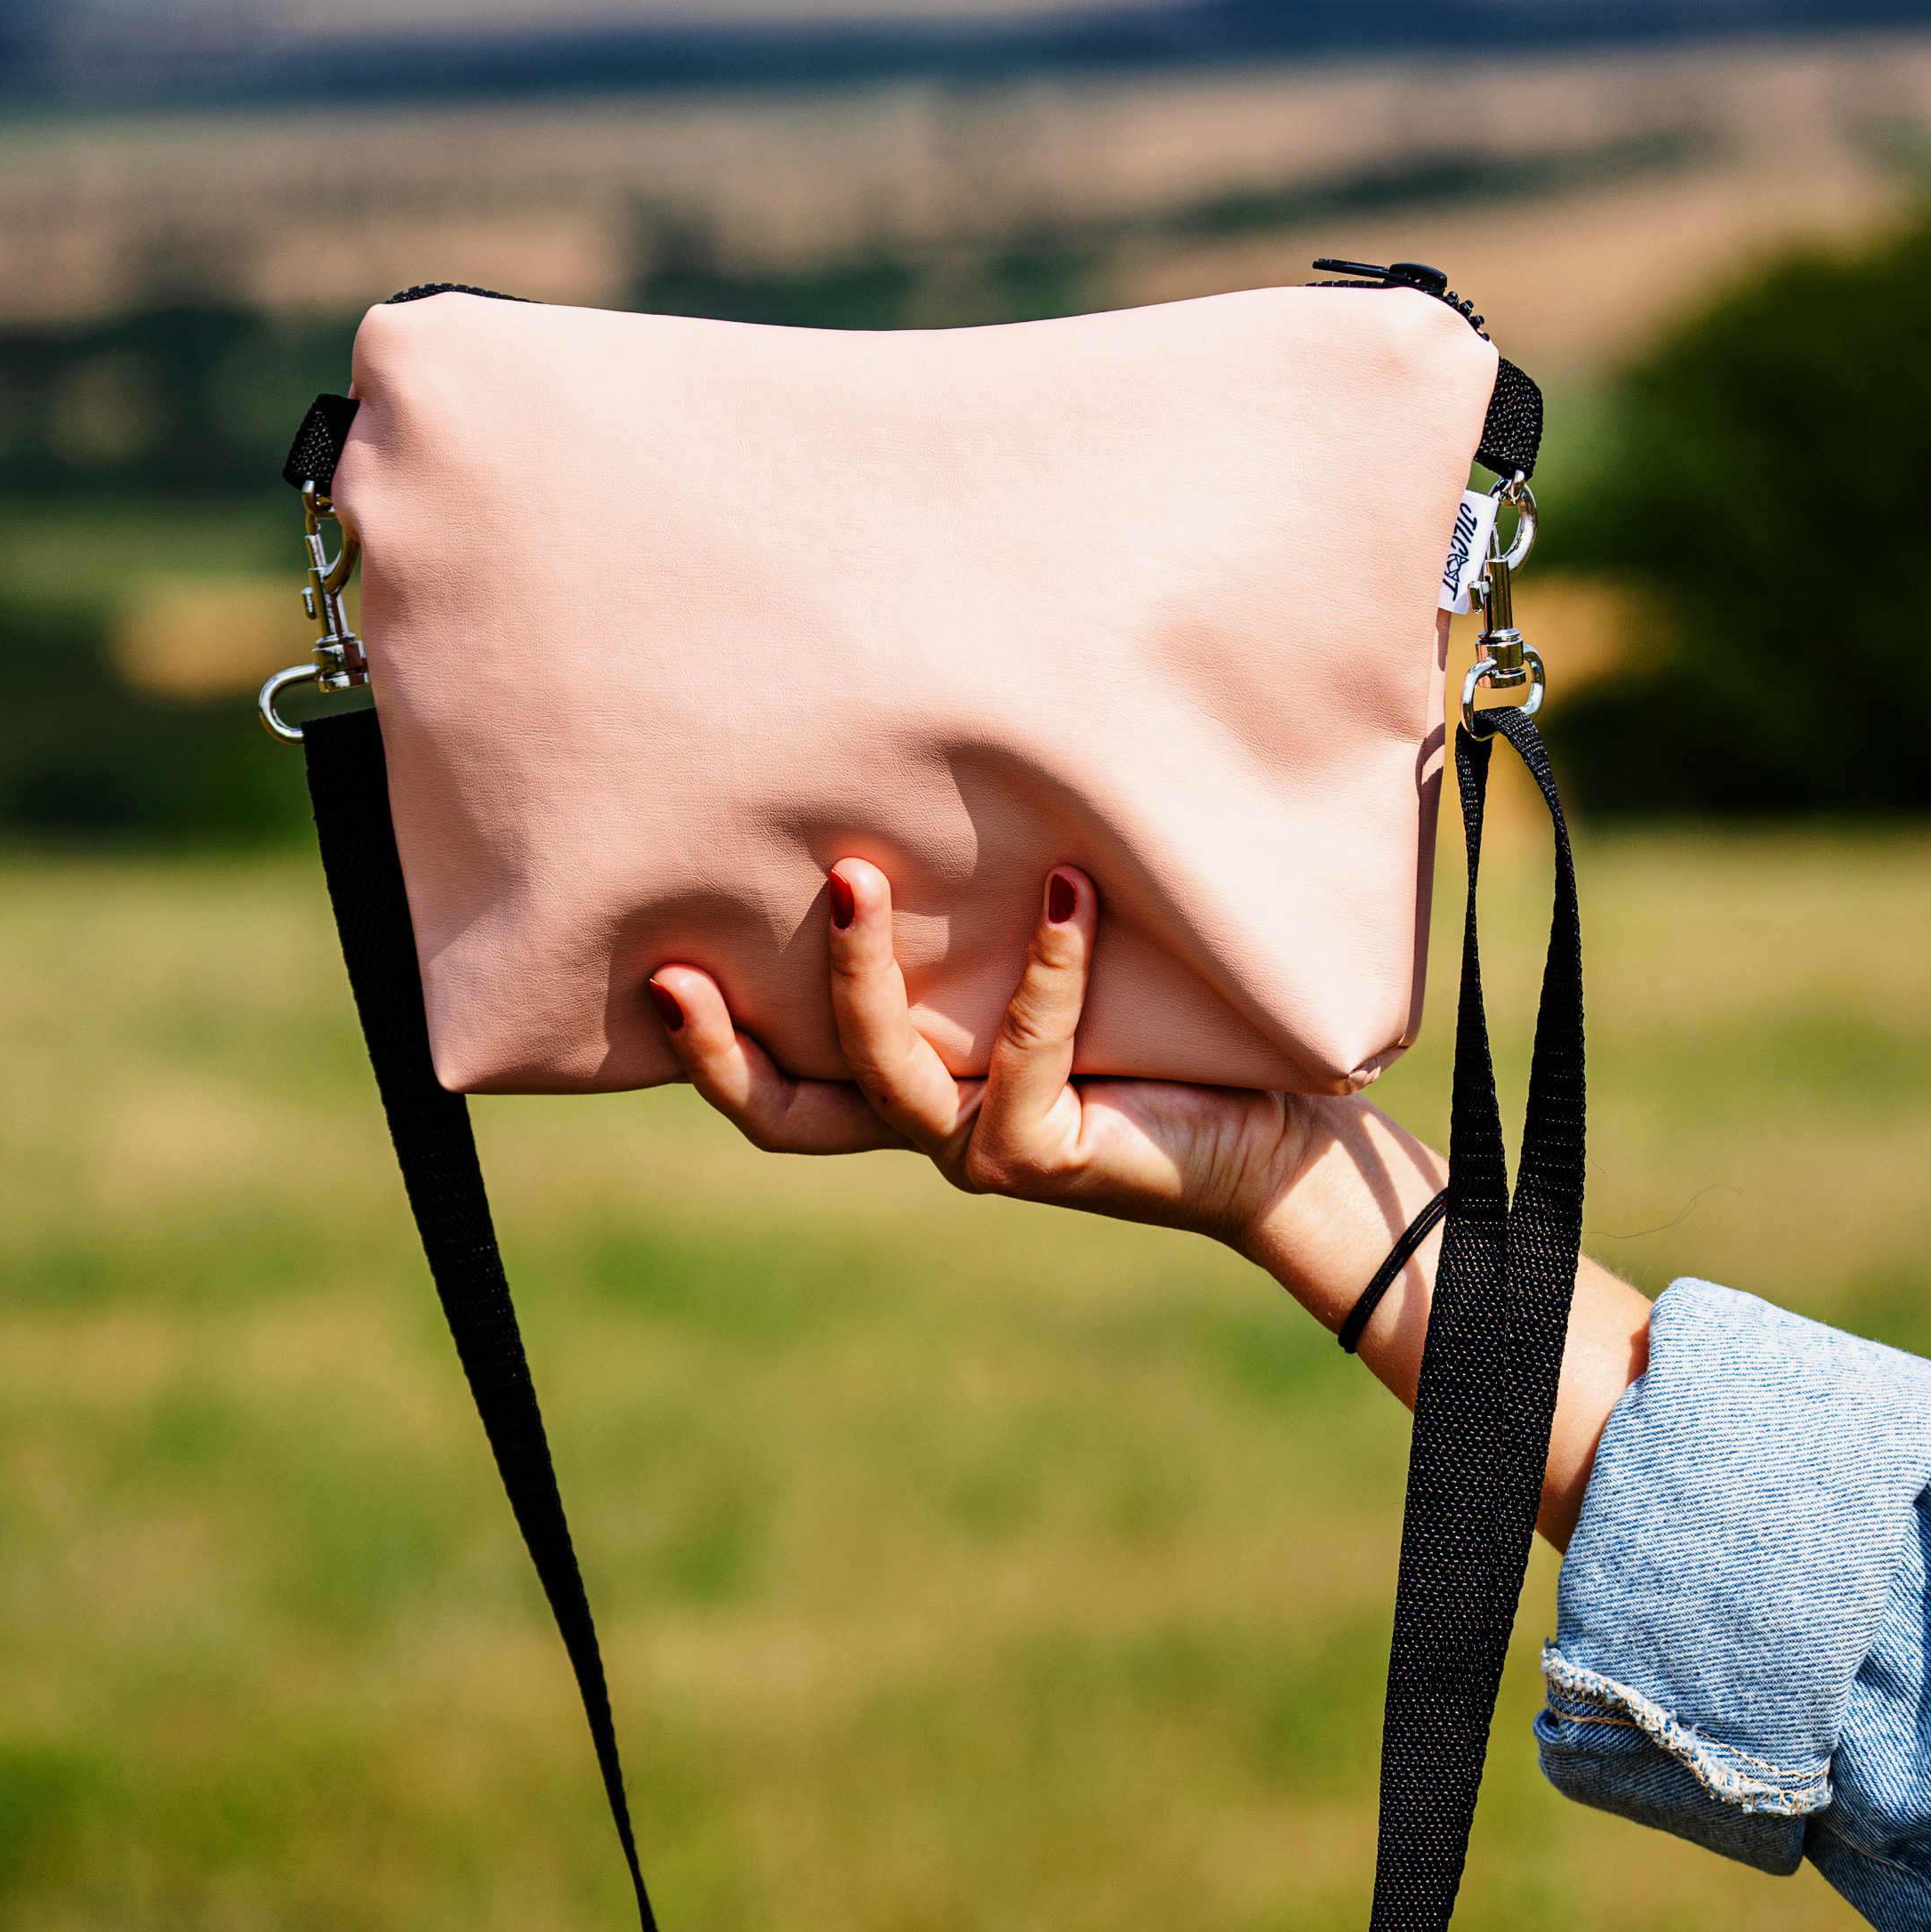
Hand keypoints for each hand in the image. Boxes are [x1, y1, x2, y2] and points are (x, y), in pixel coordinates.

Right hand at [652, 860, 1345, 1245]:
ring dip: (862, 975)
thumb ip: (991, 922)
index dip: (707, 1052)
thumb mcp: (1058, 969)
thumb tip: (952, 775)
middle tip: (682, 960)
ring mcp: (984, 1151)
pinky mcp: (1051, 1156)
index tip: (652, 971)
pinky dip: (1048, 965)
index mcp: (916, 1095)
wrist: (1278, 1141)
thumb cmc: (1173, 1038)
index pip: (782, 1092)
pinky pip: (1028, 1049)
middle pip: (793, 1111)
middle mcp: (934, 1131)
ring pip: (889, 1073)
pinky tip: (1069, 887)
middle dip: (727, 1044)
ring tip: (854, 876)